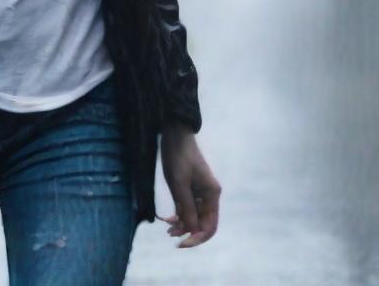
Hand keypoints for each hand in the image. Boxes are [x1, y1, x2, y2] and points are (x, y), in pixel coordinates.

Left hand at [157, 124, 220, 248]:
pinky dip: (178, 215)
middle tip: (171, 236)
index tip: (182, 244)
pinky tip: (167, 220)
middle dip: (188, 232)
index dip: (197, 238)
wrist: (174, 134)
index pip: (210, 226)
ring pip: (193, 217)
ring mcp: (198, 193)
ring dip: (181, 225)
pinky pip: (186, 209)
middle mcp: (208, 196)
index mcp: (212, 194)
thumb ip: (186, 207)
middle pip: (202, 224)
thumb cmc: (178, 156)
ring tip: (167, 229)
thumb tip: (192, 230)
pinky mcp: (188, 189)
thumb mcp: (180, 183)